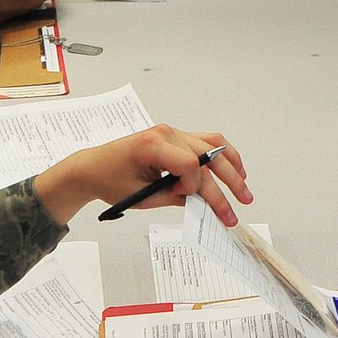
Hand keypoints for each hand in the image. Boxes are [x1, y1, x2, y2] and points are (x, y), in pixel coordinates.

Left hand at [34, 124, 251, 227]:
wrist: (93, 167)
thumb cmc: (110, 180)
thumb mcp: (141, 196)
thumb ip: (174, 198)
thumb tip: (203, 204)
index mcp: (152, 144)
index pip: (190, 164)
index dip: (192, 186)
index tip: (183, 197)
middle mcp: (165, 133)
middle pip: (207, 156)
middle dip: (227, 183)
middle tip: (240, 205)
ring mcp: (171, 132)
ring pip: (213, 145)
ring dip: (231, 167)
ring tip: (244, 190)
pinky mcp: (174, 137)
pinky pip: (205, 141)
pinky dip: (222, 155)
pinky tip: (234, 170)